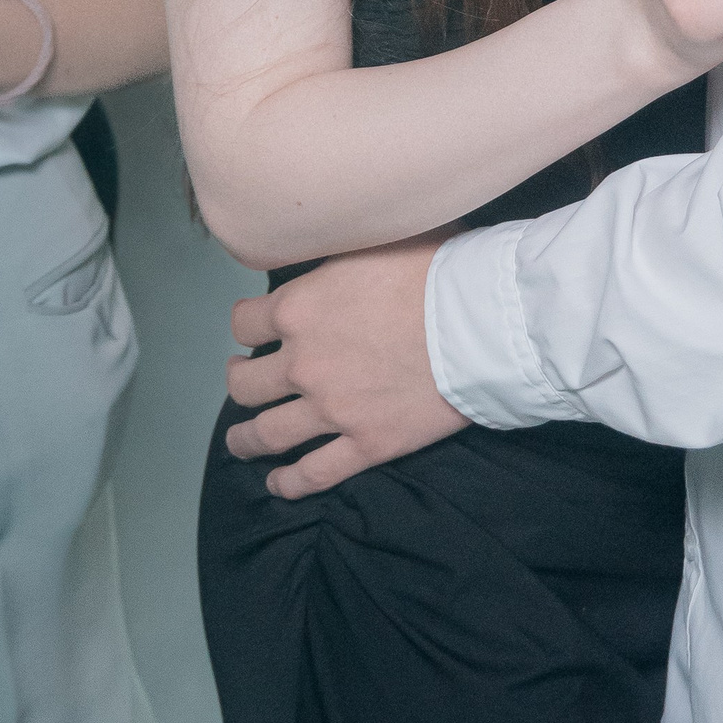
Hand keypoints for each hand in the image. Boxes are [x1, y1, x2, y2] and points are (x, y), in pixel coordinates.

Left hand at [223, 235, 464, 496]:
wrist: (482, 321)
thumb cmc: (437, 267)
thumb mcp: (375, 239)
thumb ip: (338, 259)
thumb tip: (331, 256)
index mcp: (298, 309)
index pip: (244, 322)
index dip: (246, 325)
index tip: (253, 330)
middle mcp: (302, 364)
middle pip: (245, 384)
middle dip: (240, 381)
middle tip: (245, 379)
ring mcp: (332, 410)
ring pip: (268, 434)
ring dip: (246, 439)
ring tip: (242, 440)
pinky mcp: (366, 445)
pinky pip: (315, 474)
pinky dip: (290, 483)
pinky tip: (278, 483)